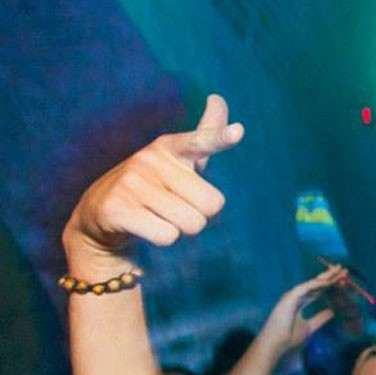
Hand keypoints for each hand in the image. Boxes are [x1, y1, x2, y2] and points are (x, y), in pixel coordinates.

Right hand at [63, 95, 242, 276]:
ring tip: (158, 216)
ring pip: (192, 224)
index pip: (201, 141)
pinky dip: (162, 238)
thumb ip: (205, 134)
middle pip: (212, 205)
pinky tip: (144, 226)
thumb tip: (218, 98)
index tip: (238, 131)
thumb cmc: (155, 184)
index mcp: (170, 147)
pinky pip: (168, 236)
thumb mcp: (181, 159)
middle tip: (174, 207)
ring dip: (181, 229)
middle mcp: (151, 160)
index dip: (220, 138)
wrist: (100, 212)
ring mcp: (132, 183)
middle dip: (200, 215)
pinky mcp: (118, 209)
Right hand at [259, 266, 343, 353]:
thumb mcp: (311, 327)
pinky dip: (318, 284)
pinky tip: (329, 281)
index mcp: (299, 302)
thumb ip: (320, 318)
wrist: (276, 345)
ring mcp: (292, 295)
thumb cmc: (289, 338)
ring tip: (340, 270)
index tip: (343, 281)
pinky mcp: (290, 297)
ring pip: (313, 283)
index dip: (330, 285)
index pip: (317, 291)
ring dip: (327, 277)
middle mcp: (296, 296)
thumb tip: (332, 311)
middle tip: (344, 269)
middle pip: (316, 284)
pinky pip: (307, 287)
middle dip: (330, 276)